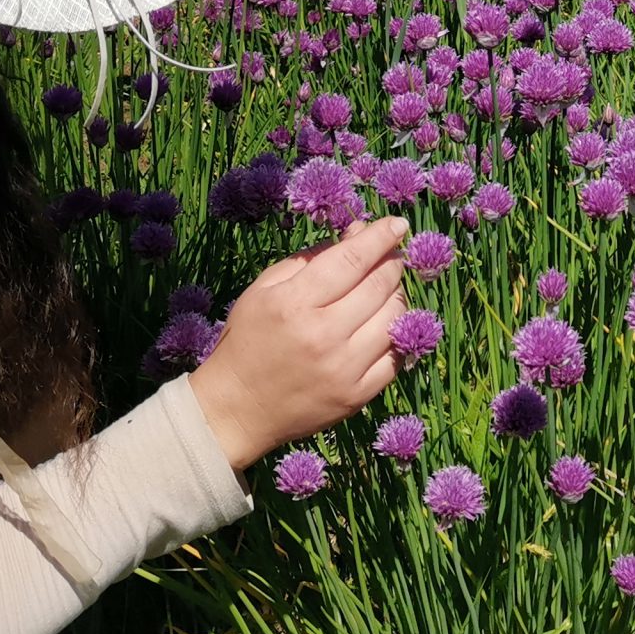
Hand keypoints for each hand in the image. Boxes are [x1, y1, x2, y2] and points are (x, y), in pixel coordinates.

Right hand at [188, 216, 407, 470]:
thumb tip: (357, 234)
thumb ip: (309, 258)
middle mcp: (323, 335)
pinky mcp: (357, 395)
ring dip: (397, 295)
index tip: (397, 223)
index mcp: (294, 304)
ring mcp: (344, 369)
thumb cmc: (247, 341)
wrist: (237, 409)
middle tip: (392, 254)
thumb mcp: (263, 289)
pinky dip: (397, 333)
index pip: (351, 260)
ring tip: (386, 288)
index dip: (379, 237)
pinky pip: (396, 356)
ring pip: (394, 318)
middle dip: (391, 262)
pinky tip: (387, 323)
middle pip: (379, 286)